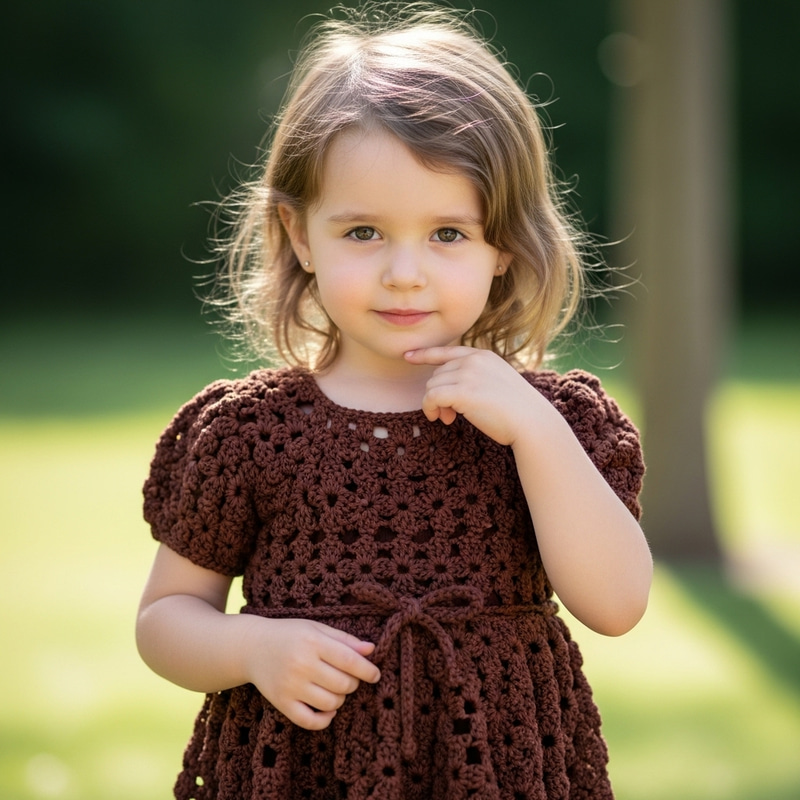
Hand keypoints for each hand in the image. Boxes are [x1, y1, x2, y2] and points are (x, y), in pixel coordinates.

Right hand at [243, 617, 380, 729]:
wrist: (252, 646)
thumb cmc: (290, 634)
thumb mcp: (317, 628)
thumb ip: (345, 639)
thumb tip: (371, 650)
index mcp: (312, 641)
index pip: (348, 660)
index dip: (367, 670)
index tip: (375, 675)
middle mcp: (301, 664)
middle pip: (343, 684)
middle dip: (353, 683)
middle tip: (348, 677)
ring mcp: (290, 686)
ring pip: (330, 703)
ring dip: (340, 699)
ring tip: (334, 688)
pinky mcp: (281, 703)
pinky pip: (310, 722)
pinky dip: (325, 720)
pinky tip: (327, 710)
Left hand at [405, 346, 539, 444]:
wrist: (532, 422)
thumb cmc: (516, 411)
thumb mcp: (497, 383)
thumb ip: (475, 378)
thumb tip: (445, 391)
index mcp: (483, 356)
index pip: (447, 351)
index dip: (425, 354)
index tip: (408, 356)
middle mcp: (474, 360)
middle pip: (437, 374)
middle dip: (439, 395)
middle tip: (449, 415)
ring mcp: (468, 374)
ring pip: (432, 386)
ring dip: (436, 405)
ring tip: (450, 418)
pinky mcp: (462, 391)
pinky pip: (431, 397)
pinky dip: (430, 409)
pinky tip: (442, 419)